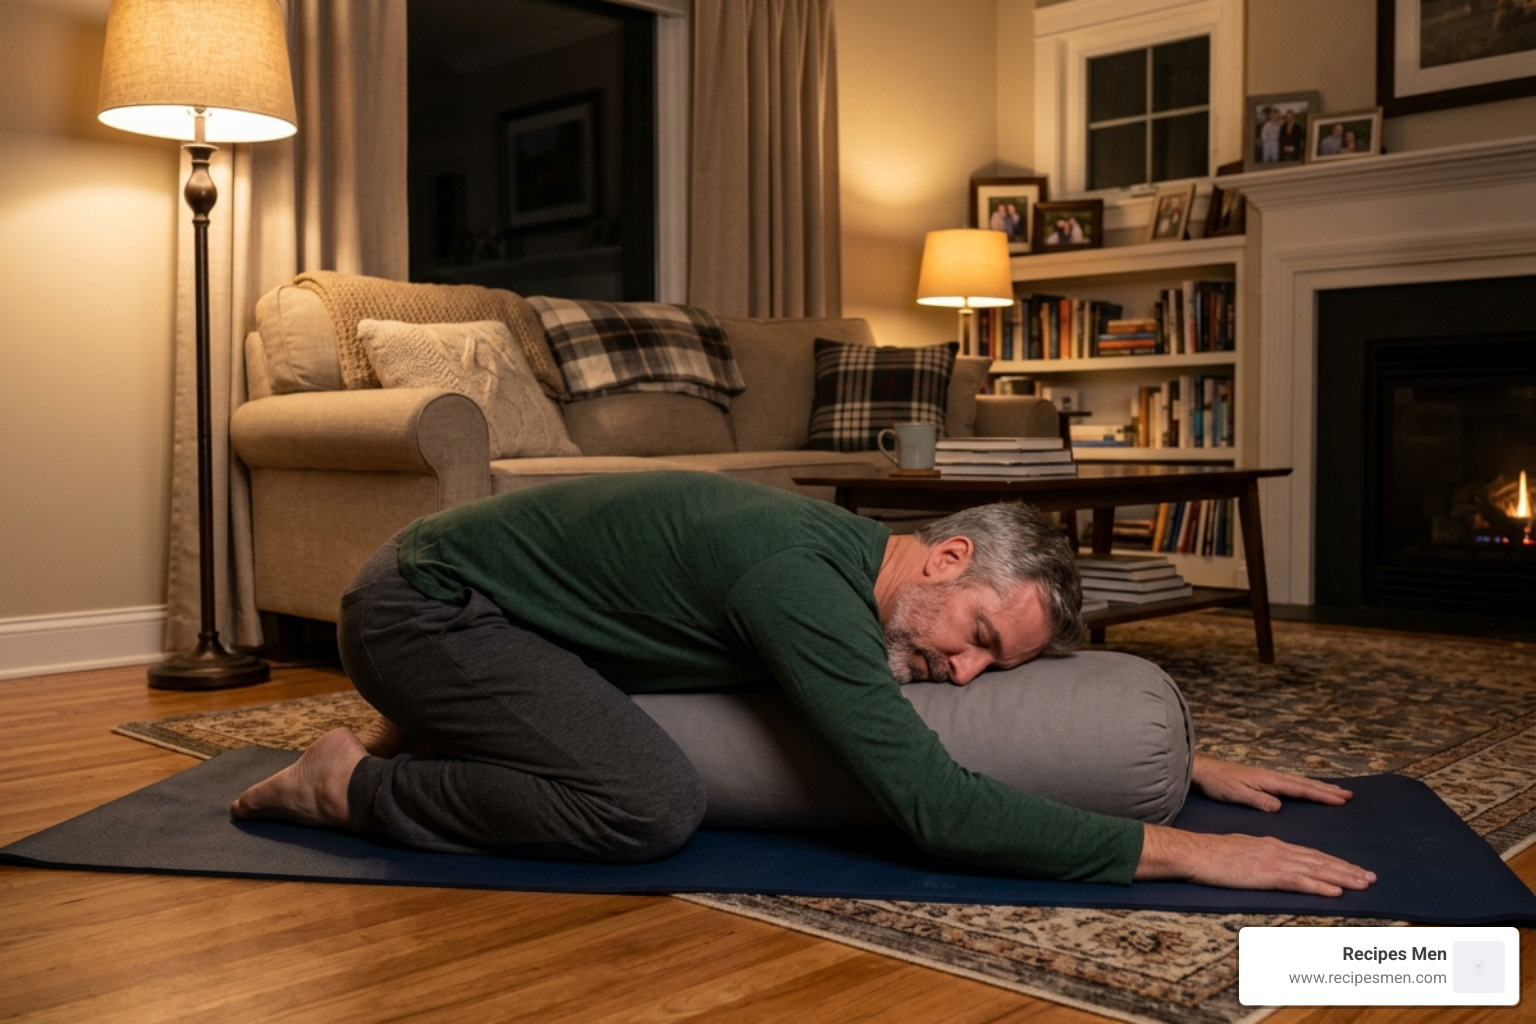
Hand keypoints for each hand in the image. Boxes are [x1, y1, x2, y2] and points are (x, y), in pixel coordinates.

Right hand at [1137, 823, 1375, 895]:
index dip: (1334, 862)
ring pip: (1316, 869)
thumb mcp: (1242, 850)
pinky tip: (1336, 891)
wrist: (1195, 852)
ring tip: (1363, 883)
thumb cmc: (1212, 854)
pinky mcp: (1266, 874)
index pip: (1310, 854)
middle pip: (1320, 860)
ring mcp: (1274, 861)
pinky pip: (1299, 881)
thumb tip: (1274, 861)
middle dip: (1347, 869)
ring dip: (1342, 877)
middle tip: (1371, 878)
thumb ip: (1262, 855)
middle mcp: (1278, 850)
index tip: (1353, 869)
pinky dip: (1320, 885)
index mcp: (1272, 845)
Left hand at [1191, 754, 1351, 812]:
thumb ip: (1257, 800)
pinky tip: (1306, 789)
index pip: (1300, 789)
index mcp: (1269, 780)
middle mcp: (1272, 776)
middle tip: (1349, 795)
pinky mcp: (1262, 779)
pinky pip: (1290, 783)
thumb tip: (1279, 807)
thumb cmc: (1217, 782)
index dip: (1321, 795)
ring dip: (1319, 787)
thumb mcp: (1236, 793)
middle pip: (1305, 783)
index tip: (1341, 800)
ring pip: (1299, 782)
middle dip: (1327, 790)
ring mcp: (1267, 776)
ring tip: (1336, 791)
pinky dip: (1304, 786)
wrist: (1201, 769)